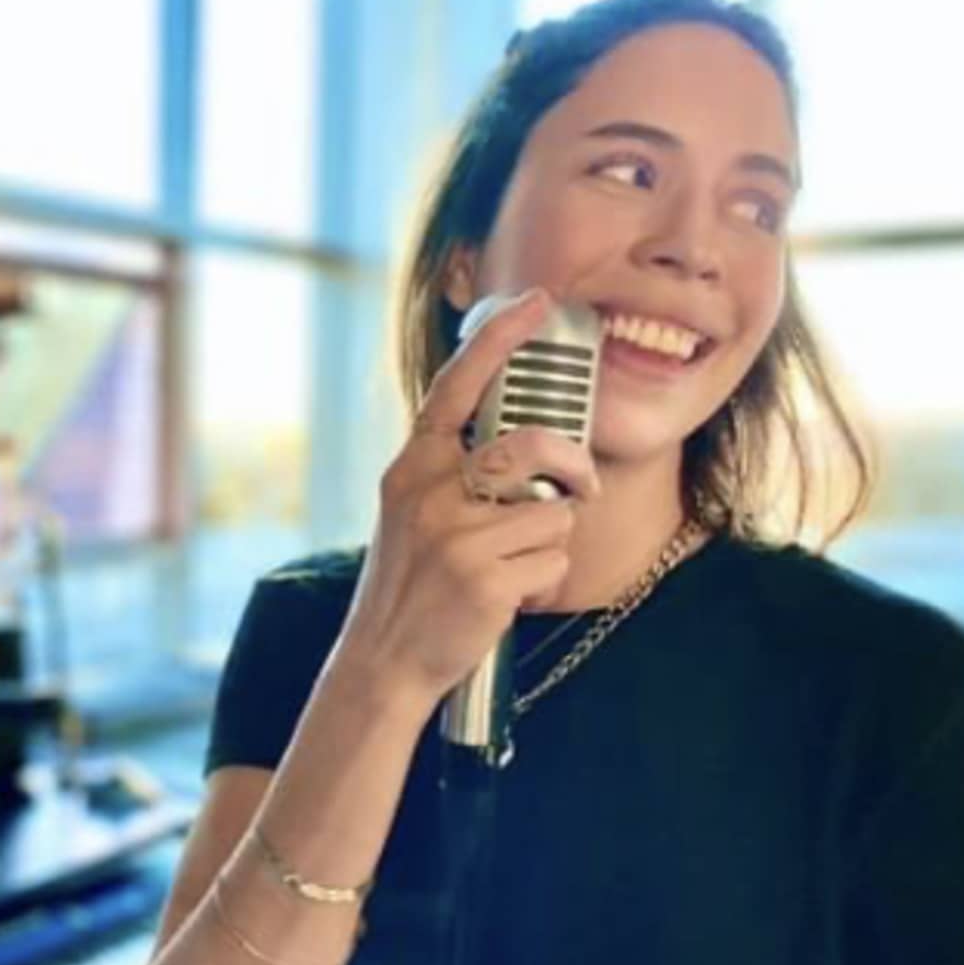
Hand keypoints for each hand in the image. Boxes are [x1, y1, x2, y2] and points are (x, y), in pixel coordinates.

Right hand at [334, 291, 601, 706]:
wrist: (382, 663)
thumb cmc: (414, 582)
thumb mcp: (415, 510)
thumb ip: (457, 470)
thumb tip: (534, 438)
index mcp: (413, 467)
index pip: (457, 387)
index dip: (500, 340)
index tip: (537, 301)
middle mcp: (430, 494)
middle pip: (534, 446)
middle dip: (574, 464)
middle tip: (581, 486)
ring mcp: (455, 538)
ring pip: (554, 510)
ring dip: (549, 541)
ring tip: (512, 564)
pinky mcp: (483, 581)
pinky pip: (554, 560)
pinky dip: (547, 580)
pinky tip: (508, 598)